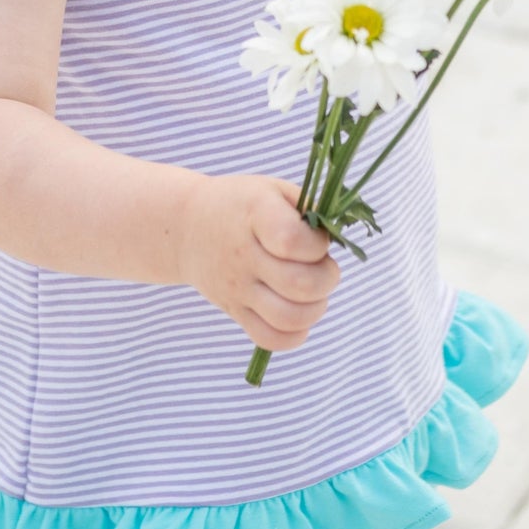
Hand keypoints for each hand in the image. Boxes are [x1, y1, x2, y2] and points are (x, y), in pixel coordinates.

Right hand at [175, 173, 339, 351]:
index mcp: (255, 215)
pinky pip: (268, 339)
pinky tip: (297, 312)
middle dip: (326, 278)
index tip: (316, 240)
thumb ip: (309, 207)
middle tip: (322, 267)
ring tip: (312, 293)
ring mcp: (237, 288)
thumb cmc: (241, 205)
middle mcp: (243, 255)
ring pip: (288, 317)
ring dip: (315, 308)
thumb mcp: (272, 189)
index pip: (293, 241)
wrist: (187, 227)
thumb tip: (342, 233)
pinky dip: (294, 334)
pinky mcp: (235, 312)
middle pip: (299, 284)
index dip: (317, 245)